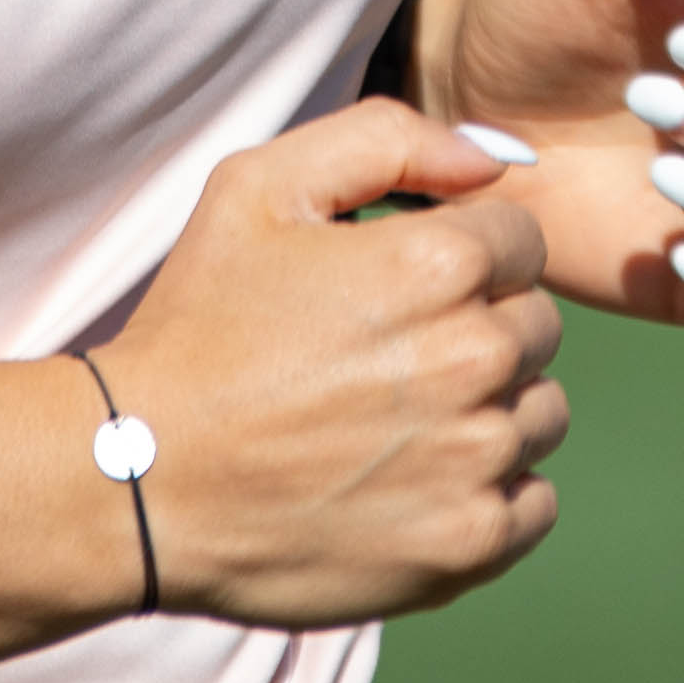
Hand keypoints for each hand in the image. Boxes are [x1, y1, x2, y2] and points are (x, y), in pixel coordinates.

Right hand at [93, 99, 561, 627]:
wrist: (141, 479)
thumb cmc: (199, 329)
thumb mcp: (259, 188)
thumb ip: (387, 140)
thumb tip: (492, 158)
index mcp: (436, 264)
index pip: (521, 243)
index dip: (462, 259)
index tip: (400, 293)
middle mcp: (472, 358)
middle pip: (537, 327)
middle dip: (479, 329)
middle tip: (388, 361)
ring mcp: (475, 458)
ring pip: (542, 413)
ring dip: (491, 411)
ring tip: (399, 424)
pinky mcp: (468, 543)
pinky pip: (534, 503)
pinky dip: (492, 492)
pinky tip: (418, 483)